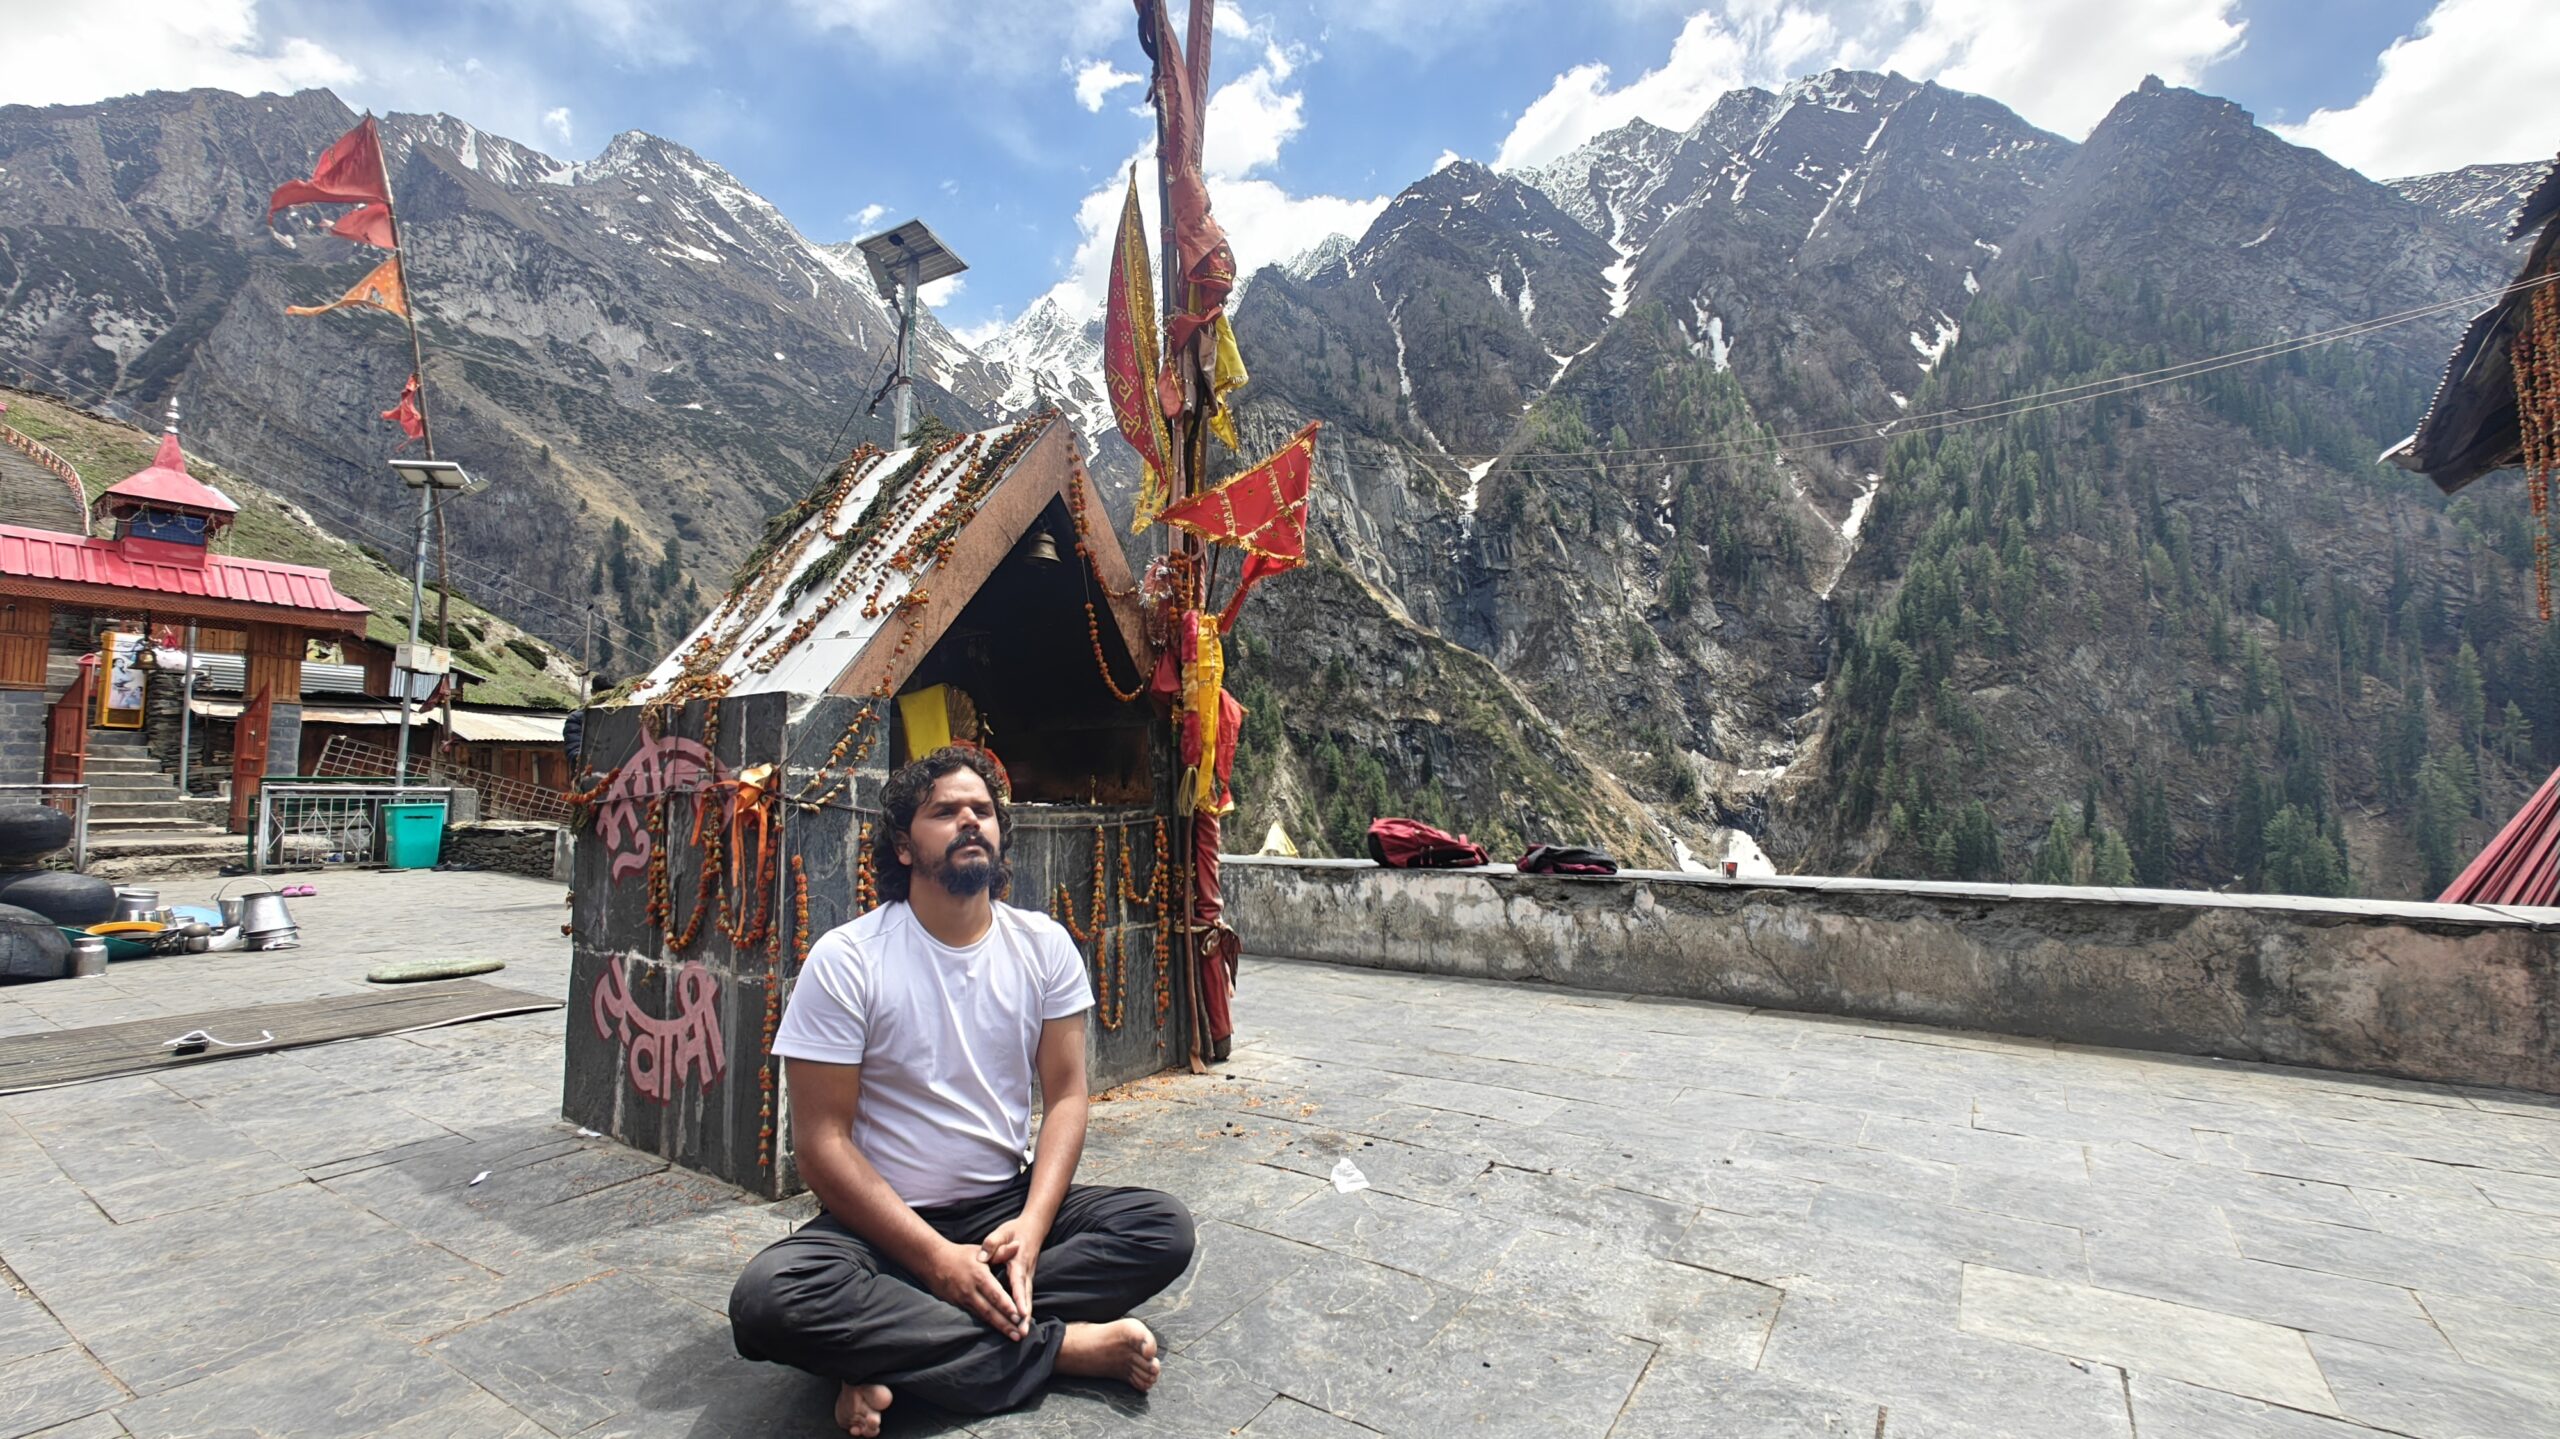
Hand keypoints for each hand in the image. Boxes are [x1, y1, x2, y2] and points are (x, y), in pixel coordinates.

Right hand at [922, 1239, 1023, 1339]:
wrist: (932, 1262)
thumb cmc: (961, 1255)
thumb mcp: (980, 1251)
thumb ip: (1001, 1252)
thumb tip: (1018, 1245)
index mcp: (979, 1276)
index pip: (995, 1294)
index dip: (1006, 1306)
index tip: (1019, 1316)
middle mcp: (971, 1291)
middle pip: (990, 1310)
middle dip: (1005, 1323)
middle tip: (1019, 1334)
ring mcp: (963, 1300)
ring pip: (983, 1317)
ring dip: (998, 1327)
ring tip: (1013, 1336)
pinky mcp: (957, 1305)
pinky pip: (975, 1316)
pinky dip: (986, 1325)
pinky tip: (997, 1331)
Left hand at [981, 1215, 1047, 1331]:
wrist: (1034, 1228)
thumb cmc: (1015, 1231)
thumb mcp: (1003, 1232)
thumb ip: (993, 1243)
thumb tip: (982, 1256)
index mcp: (1019, 1262)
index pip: (1018, 1283)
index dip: (1019, 1299)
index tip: (1019, 1313)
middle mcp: (1025, 1273)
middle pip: (1026, 1297)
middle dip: (1024, 1316)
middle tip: (1022, 1332)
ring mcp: (1028, 1278)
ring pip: (1027, 1300)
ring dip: (1025, 1318)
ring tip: (1022, 1334)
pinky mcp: (1026, 1282)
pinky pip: (1026, 1299)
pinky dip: (1024, 1313)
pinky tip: (1020, 1325)